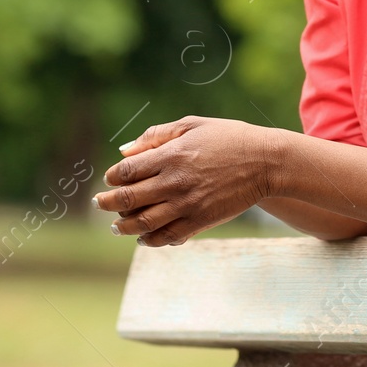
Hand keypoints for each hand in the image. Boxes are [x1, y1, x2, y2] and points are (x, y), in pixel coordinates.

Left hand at [94, 115, 281, 245]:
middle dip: (107, 203)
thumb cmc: (229, 138)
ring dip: (123, 226)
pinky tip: (143, 238)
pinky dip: (150, 241)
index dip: (112, 177)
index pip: (126, 171)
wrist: (266, 162)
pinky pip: (167, 237)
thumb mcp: (192, 124)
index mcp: (170, 155)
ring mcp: (187, 204)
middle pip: (128, 199)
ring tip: (117, 226)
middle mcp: (174, 182)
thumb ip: (155, 135)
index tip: (110, 179)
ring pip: (143, 223)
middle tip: (99, 204)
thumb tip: (123, 150)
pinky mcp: (200, 221)